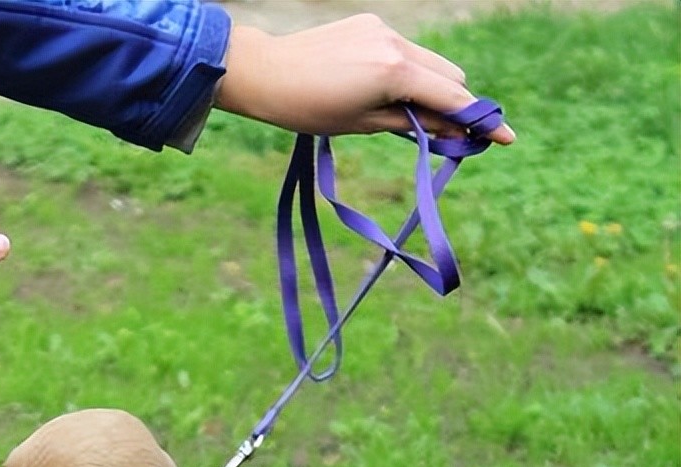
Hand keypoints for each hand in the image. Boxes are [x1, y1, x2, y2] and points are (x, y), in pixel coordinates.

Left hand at [216, 15, 514, 143]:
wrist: (267, 73)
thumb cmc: (310, 109)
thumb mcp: (365, 125)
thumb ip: (415, 125)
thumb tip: (454, 133)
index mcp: (395, 72)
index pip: (453, 98)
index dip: (479, 120)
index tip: (503, 138)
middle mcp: (397, 43)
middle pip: (450, 75)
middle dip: (454, 104)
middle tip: (444, 133)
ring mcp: (385, 29)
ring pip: (430, 61)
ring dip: (430, 87)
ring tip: (402, 114)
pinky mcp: (372, 23)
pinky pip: (405, 50)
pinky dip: (407, 72)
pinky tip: (379, 89)